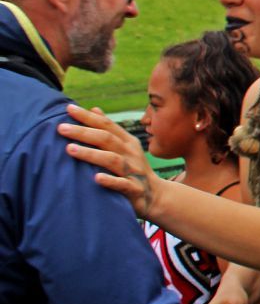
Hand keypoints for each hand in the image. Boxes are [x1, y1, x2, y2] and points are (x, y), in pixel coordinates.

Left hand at [60, 103, 158, 218]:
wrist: (155, 196)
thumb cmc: (133, 169)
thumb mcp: (126, 146)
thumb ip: (110, 130)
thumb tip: (94, 109)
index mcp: (127, 142)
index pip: (107, 125)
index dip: (88, 116)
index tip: (68, 108)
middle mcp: (131, 153)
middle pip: (107, 139)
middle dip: (84, 132)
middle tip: (61, 128)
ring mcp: (133, 171)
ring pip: (112, 159)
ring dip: (91, 154)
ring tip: (69, 149)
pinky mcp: (134, 189)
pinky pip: (122, 184)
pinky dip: (110, 181)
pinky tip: (96, 178)